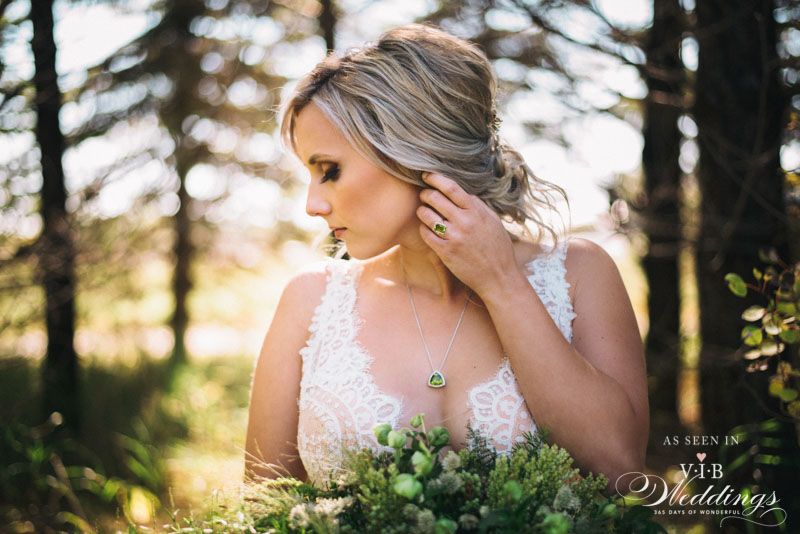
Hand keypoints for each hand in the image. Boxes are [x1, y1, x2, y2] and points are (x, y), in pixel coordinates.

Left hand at [416, 172, 518, 296]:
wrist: (498, 276)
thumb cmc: (497, 247)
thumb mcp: (493, 221)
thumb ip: (477, 206)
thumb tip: (462, 193)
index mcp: (476, 211)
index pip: (451, 187)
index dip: (435, 178)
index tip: (427, 175)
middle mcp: (464, 222)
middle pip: (435, 198)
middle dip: (426, 194)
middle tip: (424, 195)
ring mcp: (454, 237)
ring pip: (427, 215)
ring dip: (422, 211)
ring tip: (423, 211)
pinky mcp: (445, 252)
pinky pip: (426, 234)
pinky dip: (423, 229)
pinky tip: (427, 229)